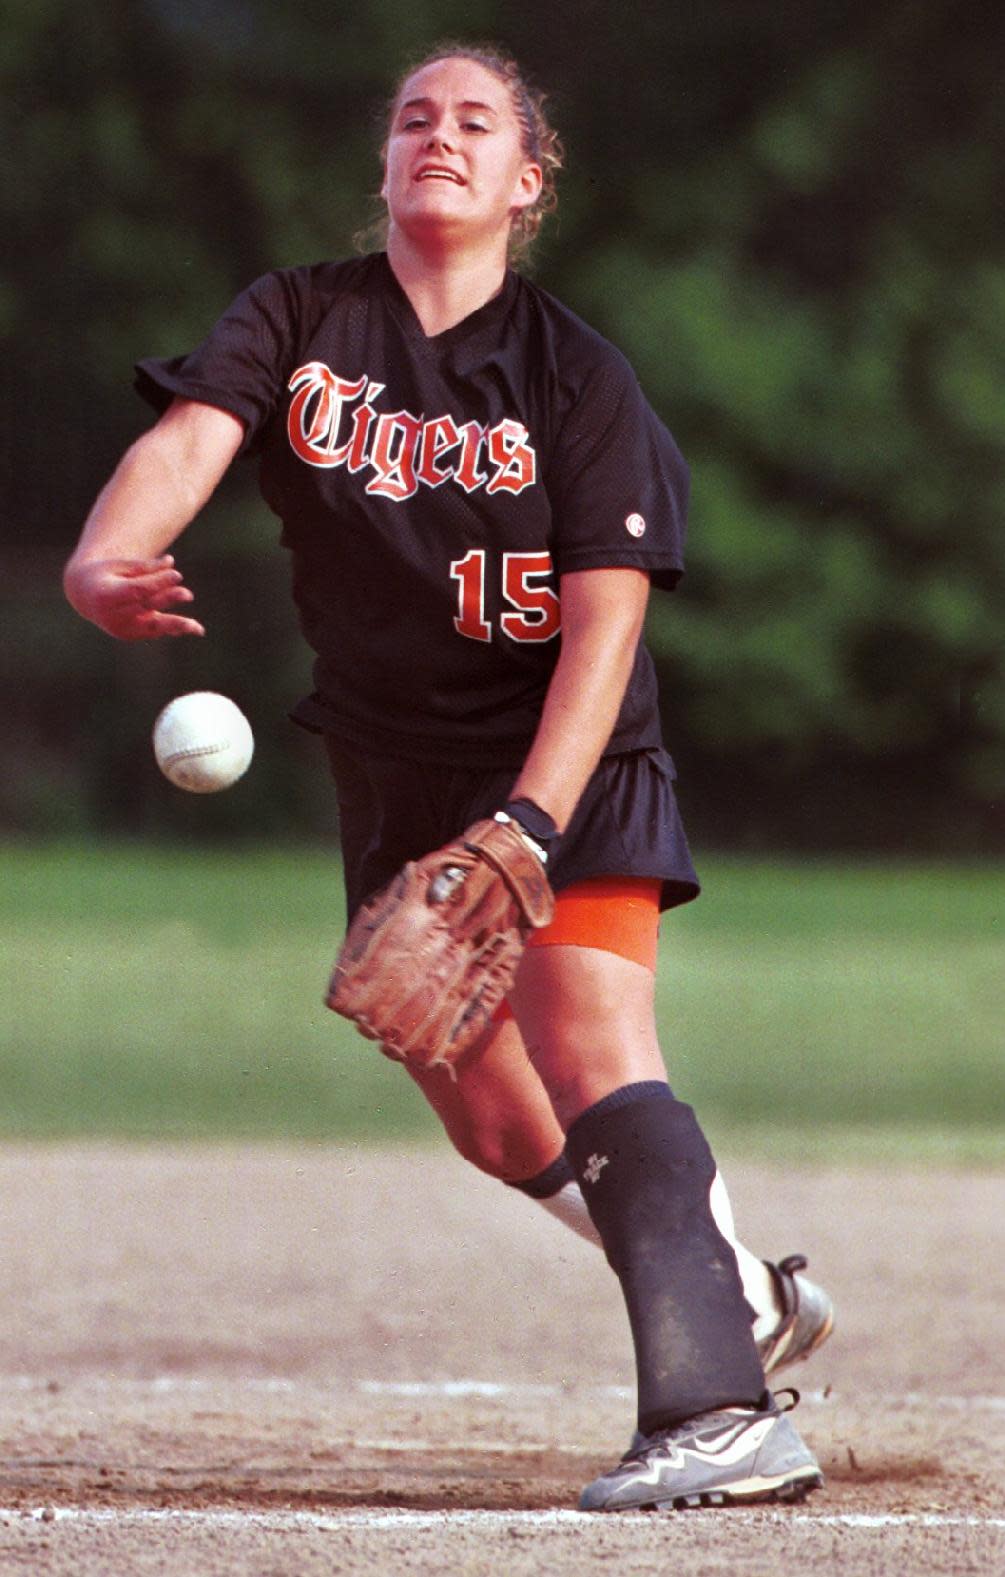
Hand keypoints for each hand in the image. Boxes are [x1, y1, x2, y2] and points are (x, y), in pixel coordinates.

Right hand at [63, 555, 204, 640]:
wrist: (84, 594)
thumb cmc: (105, 573)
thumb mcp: (120, 565)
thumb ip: (145, 567)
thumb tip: (170, 562)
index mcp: (106, 596)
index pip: (137, 590)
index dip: (157, 583)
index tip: (177, 574)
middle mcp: (113, 616)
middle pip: (145, 606)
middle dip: (167, 599)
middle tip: (188, 594)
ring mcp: (121, 628)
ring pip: (152, 625)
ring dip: (176, 624)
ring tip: (198, 628)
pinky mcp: (129, 635)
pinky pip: (154, 630)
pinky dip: (172, 628)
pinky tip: (193, 628)